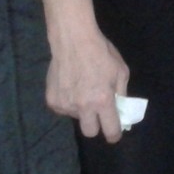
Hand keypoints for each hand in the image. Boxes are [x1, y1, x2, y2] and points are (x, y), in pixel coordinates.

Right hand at [46, 25, 130, 141]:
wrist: (73, 40)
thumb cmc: (101, 53)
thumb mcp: (120, 71)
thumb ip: (121, 93)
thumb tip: (121, 110)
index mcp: (102, 100)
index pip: (110, 129)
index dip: (114, 134)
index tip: (115, 133)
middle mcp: (83, 106)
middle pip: (90, 132)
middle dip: (95, 126)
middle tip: (97, 113)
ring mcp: (65, 104)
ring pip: (76, 117)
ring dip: (81, 108)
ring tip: (82, 88)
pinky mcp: (52, 100)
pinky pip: (64, 108)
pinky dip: (69, 101)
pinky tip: (70, 85)